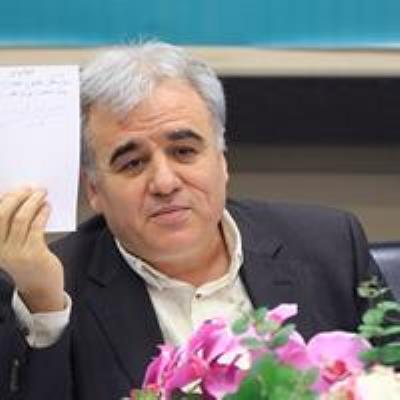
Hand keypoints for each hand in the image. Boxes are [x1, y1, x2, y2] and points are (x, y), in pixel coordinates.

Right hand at [0, 188, 63, 311]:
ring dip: (32, 202)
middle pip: (3, 213)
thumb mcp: (13, 246)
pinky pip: (36, 227)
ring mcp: (15, 253)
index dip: (2, 198)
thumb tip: (20, 199)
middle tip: (30, 188)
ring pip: (20, 218)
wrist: (40, 288)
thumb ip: (12, 228)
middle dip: (17, 196)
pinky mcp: (33, 254)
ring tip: (41, 194)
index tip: (14, 187)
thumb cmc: (28, 263)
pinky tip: (47, 207)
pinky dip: (42, 213)